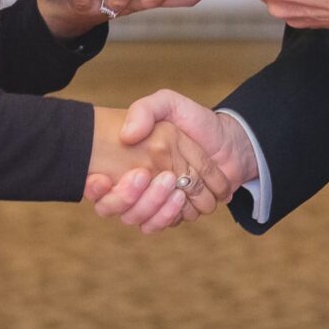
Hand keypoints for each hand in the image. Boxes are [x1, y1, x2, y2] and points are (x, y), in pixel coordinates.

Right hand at [85, 90, 257, 232]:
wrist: (230, 143)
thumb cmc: (196, 120)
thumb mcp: (168, 103)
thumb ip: (144, 110)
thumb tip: (126, 136)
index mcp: (125, 157)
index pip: (98, 184)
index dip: (97, 188)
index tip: (107, 178)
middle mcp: (134, 181)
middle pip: (119, 206)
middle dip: (135, 195)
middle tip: (151, 176)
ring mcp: (153, 198)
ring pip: (140, 218)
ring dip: (157, 205)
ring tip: (174, 186)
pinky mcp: (172, 212)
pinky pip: (163, 224)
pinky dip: (173, 214)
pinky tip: (183, 198)